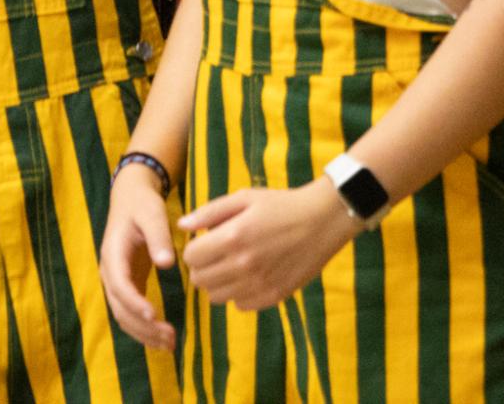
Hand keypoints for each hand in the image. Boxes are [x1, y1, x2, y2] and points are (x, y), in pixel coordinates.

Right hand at [100, 165, 178, 350]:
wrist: (130, 198)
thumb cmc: (142, 203)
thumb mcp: (152, 213)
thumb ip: (158, 236)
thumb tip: (167, 264)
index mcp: (113, 254)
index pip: (120, 285)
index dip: (135, 302)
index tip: (154, 316)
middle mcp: (110, 271)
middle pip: (120, 307)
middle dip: (143, 326)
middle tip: (170, 338)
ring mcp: (117, 280)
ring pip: (123, 314)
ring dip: (143, 333)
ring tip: (169, 345)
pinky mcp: (128, 283)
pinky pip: (130, 311)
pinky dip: (144, 327)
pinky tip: (162, 337)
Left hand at [179, 176, 359, 309]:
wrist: (322, 221)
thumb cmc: (281, 205)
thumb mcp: (244, 198)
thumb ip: (209, 212)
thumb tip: (181, 225)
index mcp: (233, 237)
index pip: (191, 257)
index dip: (194, 249)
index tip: (205, 242)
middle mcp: (244, 265)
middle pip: (200, 280)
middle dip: (202, 267)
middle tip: (216, 254)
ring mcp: (260, 284)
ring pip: (216, 296)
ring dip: (217, 282)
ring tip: (232, 265)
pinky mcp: (274, 296)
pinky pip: (240, 305)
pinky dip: (238, 293)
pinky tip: (249, 276)